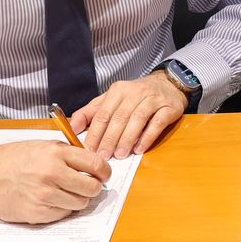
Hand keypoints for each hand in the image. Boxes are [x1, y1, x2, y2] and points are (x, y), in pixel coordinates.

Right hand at [0, 140, 109, 223]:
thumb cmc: (13, 158)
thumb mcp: (42, 145)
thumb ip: (68, 153)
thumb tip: (93, 164)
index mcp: (55, 153)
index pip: (95, 164)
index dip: (104, 171)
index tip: (104, 175)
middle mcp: (52, 174)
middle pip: (91, 188)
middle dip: (94, 188)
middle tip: (89, 186)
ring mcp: (44, 195)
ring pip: (80, 203)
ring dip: (78, 199)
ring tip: (67, 193)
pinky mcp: (36, 213)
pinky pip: (63, 214)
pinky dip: (62, 209)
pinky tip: (52, 200)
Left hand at [69, 71, 187, 158]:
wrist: (167, 84)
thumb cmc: (135, 96)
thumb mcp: (111, 99)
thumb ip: (91, 112)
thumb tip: (72, 128)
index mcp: (117, 90)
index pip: (103, 113)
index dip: (95, 132)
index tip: (89, 150)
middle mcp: (135, 92)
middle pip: (119, 117)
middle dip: (109, 139)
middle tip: (103, 157)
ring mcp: (153, 99)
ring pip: (137, 120)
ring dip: (127, 139)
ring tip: (120, 155)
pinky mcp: (168, 107)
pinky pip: (156, 123)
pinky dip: (147, 137)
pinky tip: (139, 149)